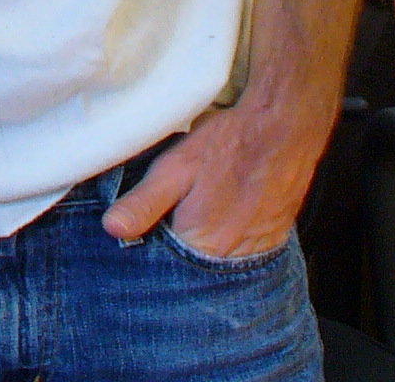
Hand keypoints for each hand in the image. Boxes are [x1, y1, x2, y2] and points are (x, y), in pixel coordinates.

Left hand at [100, 97, 332, 259]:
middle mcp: (232, 259)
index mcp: (202, 245)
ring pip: (216, 261)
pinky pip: (242, 254)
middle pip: (192, 267)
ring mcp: (257, 253)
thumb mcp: (175, 168)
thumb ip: (144, 203)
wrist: (283, 127)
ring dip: (204, 244)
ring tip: (201, 209)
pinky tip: (223, 214)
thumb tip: (112, 229)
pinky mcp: (273, 241)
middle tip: (177, 210)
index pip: (164, 265)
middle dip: (176, 245)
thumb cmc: (228, 145)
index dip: (152, 244)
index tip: (147, 225)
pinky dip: (228, 240)